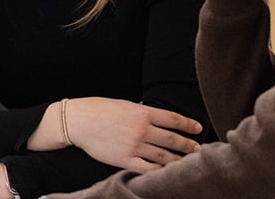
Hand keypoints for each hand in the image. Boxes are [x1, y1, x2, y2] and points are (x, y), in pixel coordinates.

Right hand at [61, 98, 203, 171]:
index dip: (188, 124)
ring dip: (177, 159)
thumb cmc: (97, 109)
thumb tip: (150, 110)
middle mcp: (141, 129)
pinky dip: (158, 170)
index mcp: (142, 113)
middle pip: (172, 139)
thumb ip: (139, 110)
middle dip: (187, 144)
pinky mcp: (124, 159)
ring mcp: (134, 145)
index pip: (173, 119)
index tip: (197, 128)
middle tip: (197, 148)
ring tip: (185, 161)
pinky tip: (165, 171)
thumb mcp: (122, 104)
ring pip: (163, 155)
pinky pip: (147, 168)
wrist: (77, 121)